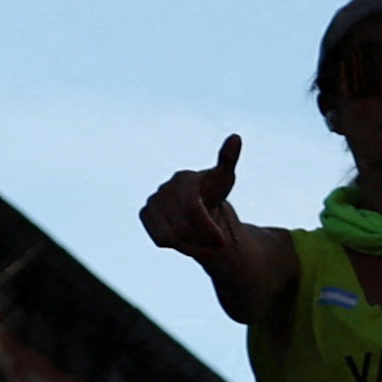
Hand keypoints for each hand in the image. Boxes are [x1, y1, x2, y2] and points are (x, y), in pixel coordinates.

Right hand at [141, 135, 243, 262]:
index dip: (207, 227)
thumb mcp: (225, 179)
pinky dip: (176, 244)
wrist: (200, 207)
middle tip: (213, 236)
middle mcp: (165, 187)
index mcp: (184, 178)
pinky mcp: (145, 213)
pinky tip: (185, 235)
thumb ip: (228, 159)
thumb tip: (236, 137)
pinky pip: (159, 238)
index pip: (193, 208)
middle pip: (182, 226)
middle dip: (201, 236)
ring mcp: (153, 200)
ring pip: (170, 235)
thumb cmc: (214, 192)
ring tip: (199, 233)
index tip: (222, 241)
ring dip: (190, 242)